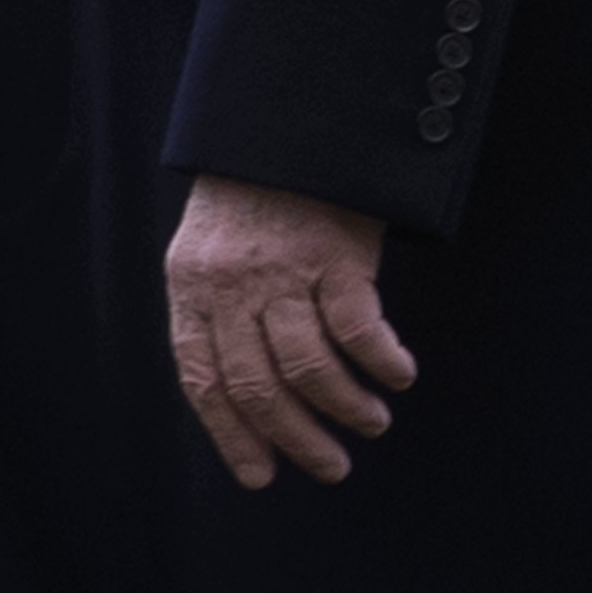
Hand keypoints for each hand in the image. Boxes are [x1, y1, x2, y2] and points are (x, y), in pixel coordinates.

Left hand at [164, 173, 417, 488]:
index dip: (232, 436)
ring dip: (347, 409)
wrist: (291, 117)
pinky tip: (399, 375)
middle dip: (297, 439)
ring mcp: (285, 267)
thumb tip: (247, 402)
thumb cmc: (252, 192)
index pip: (203, 380)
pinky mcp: (337, 251)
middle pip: (259, 386)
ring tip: (372, 424)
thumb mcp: (210, 247)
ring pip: (311, 368)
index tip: (262, 476)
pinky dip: (382, 362)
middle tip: (331, 468)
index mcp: (192, 285)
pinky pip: (359, 329)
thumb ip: (218, 312)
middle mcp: (232, 282)